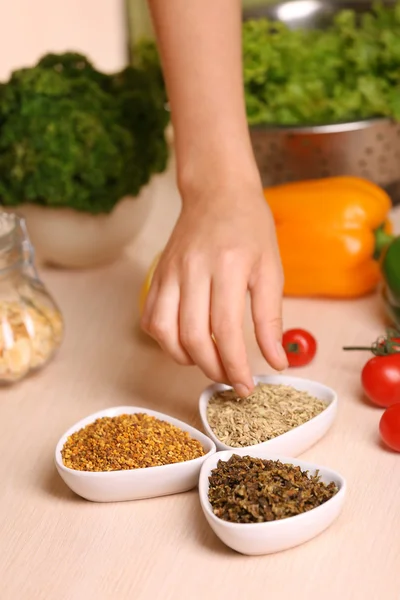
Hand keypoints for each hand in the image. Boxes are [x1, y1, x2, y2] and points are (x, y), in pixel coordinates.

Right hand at [141, 179, 287, 396]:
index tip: (246, 386)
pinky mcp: (157, 274)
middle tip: (230, 379)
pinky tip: (184, 341)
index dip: (236, 366)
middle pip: (193, 336)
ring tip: (207, 362)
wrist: (217, 192)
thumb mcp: (271, 269)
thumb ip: (270, 318)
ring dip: (185, 358)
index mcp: (228, 266)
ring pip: (164, 331)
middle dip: (213, 369)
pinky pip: (150, 317)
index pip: (226, 331)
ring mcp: (170, 272)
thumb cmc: (250, 227)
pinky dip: (164, 340)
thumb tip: (276, 362)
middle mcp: (193, 269)